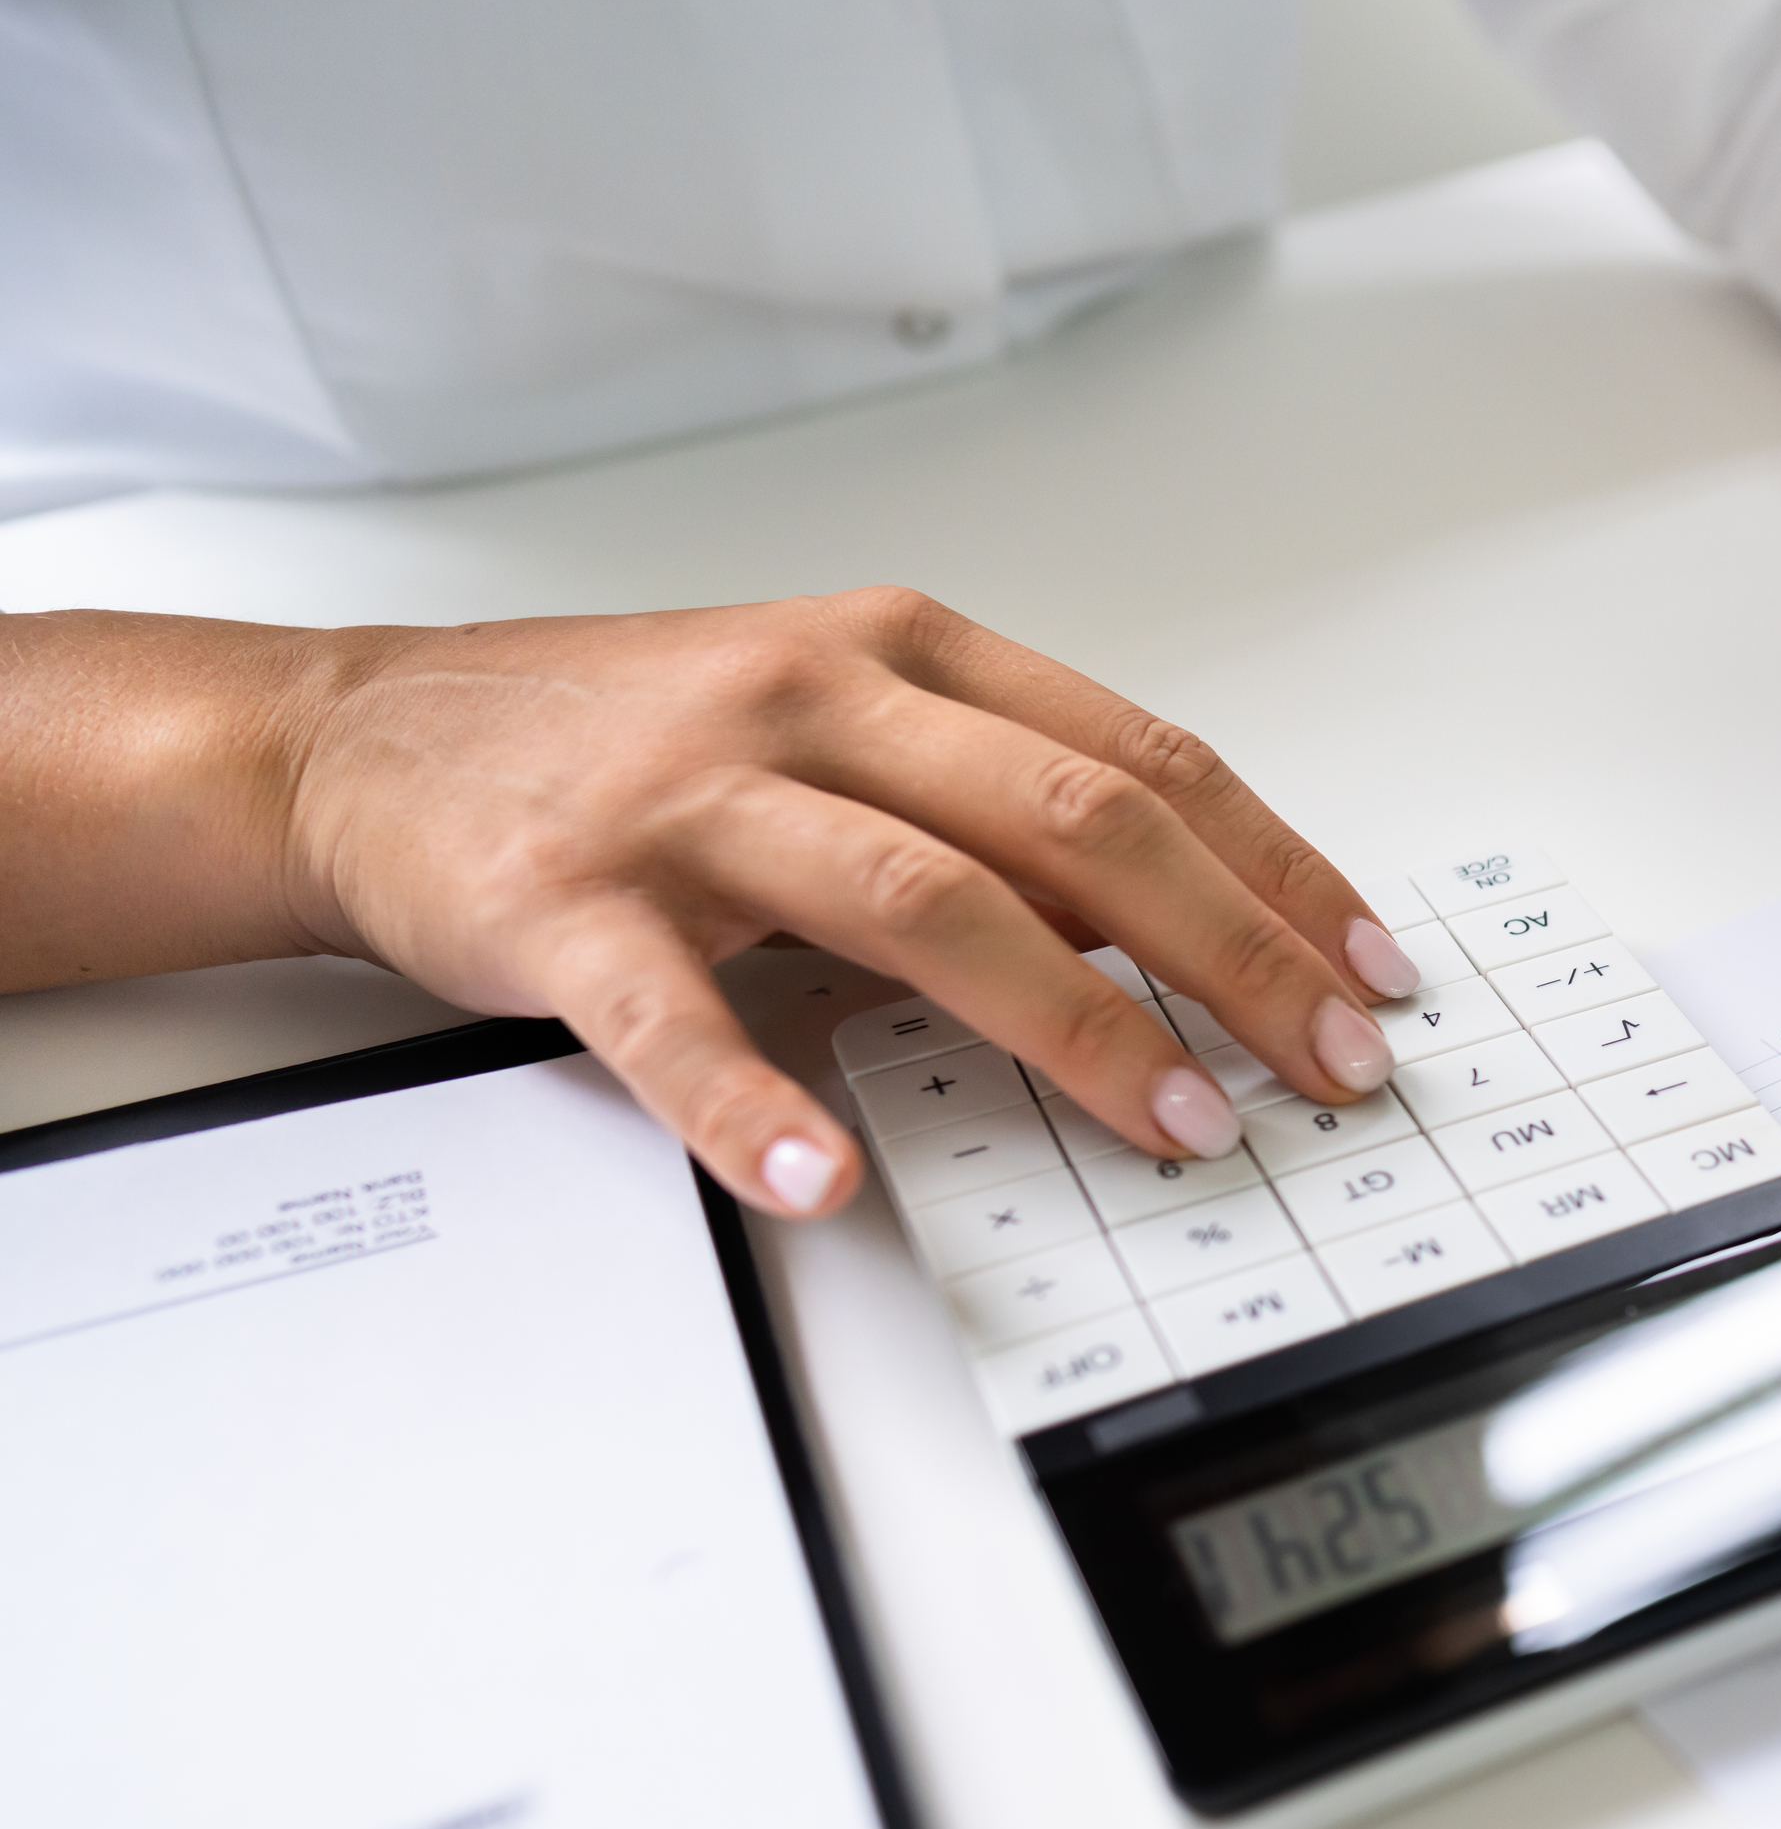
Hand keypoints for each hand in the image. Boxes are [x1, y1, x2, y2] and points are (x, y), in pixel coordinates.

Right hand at [0, 590, 1415, 1218]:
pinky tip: (823, 1172)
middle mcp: (812, 705)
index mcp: (902, 657)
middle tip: (1326, 1064)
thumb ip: (999, 807)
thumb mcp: (841, 725)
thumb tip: (1181, 928)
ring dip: (1071, 1027)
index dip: (1277, 870)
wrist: (363, 737)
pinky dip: (753, 1100)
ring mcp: (687, 802)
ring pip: (921, 902)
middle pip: (1072, 823)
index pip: (1141, 761)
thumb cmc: (626, 739)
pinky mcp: (563, 905)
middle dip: (1229, 955)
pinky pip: (673, 1015)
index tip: (1370, 970)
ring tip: (1175, 1127)